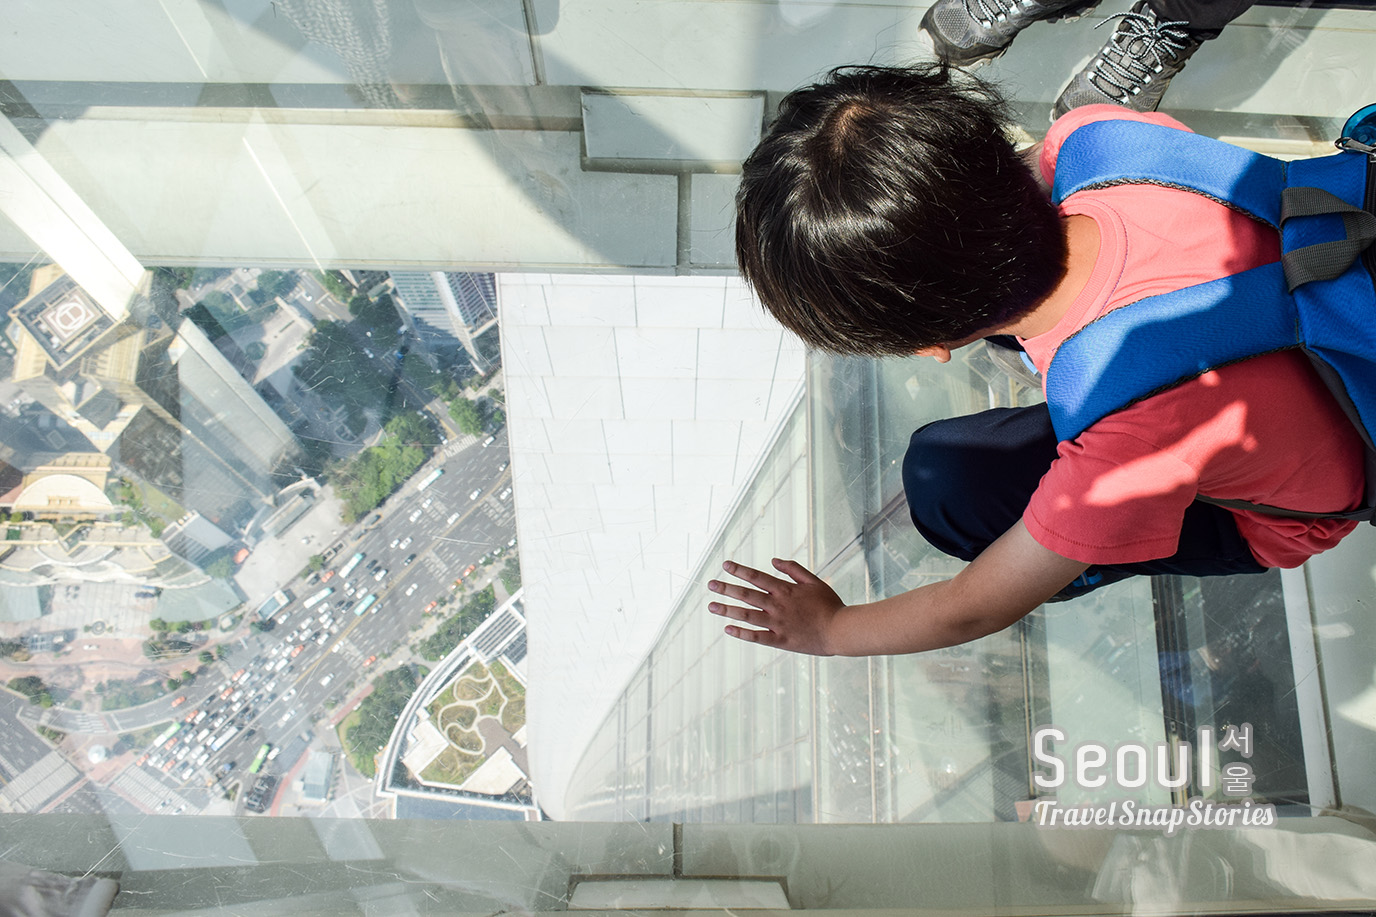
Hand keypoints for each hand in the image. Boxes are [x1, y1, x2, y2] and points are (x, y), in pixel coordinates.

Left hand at [708, 558, 843, 654]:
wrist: (840, 630)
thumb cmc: (829, 604)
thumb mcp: (814, 581)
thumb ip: (793, 569)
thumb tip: (773, 560)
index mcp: (785, 590)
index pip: (757, 577)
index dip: (740, 570)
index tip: (725, 565)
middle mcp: (778, 605)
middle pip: (747, 595)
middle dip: (726, 588)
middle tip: (710, 584)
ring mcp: (778, 623)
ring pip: (747, 615)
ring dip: (727, 610)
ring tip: (711, 606)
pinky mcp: (780, 640)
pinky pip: (757, 637)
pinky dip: (742, 633)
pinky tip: (728, 629)